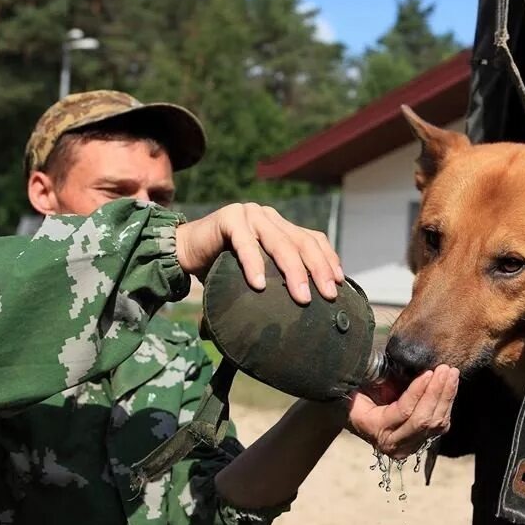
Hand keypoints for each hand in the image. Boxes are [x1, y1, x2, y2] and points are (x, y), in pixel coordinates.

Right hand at [175, 202, 343, 303]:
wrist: (185, 253)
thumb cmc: (222, 268)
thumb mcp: (257, 273)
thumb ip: (277, 280)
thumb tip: (305, 310)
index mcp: (280, 226)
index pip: (313, 239)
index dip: (328, 259)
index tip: (340, 283)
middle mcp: (269, 217)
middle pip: (302, 241)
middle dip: (318, 269)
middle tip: (327, 295)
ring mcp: (250, 214)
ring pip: (279, 242)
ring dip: (293, 271)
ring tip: (302, 297)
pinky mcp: (228, 218)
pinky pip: (245, 242)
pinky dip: (254, 264)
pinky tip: (259, 285)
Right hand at [346, 365, 459, 458]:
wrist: (357, 417)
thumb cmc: (357, 397)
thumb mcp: (361, 388)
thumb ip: (375, 381)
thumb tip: (400, 364)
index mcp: (375, 429)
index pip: (403, 412)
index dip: (417, 392)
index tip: (428, 372)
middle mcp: (394, 444)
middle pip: (423, 420)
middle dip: (437, 392)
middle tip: (445, 369)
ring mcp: (410, 446)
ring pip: (436, 424)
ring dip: (447, 396)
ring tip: (452, 374)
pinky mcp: (423, 442)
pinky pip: (441, 424)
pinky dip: (447, 404)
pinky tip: (451, 385)